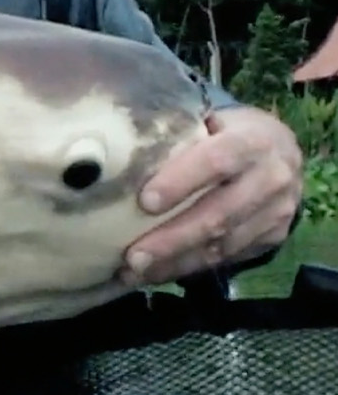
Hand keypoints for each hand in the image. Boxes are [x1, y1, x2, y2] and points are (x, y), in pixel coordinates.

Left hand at [123, 107, 303, 286]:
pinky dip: (188, 267)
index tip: (145, 202)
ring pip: (223, 244)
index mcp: (253, 140)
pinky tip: (156, 273)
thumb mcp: (206, 121)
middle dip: (172, 238)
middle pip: (219, 214)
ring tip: (135, 271)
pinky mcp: (273, 237)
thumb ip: (175, 135)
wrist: (280, 152)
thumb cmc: (223, 132)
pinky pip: (227, 258)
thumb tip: (113, 152)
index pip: (217, 161)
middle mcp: (271, 178)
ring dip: (175, 262)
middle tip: (132, 256)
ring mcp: (277, 212)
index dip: (181, 182)